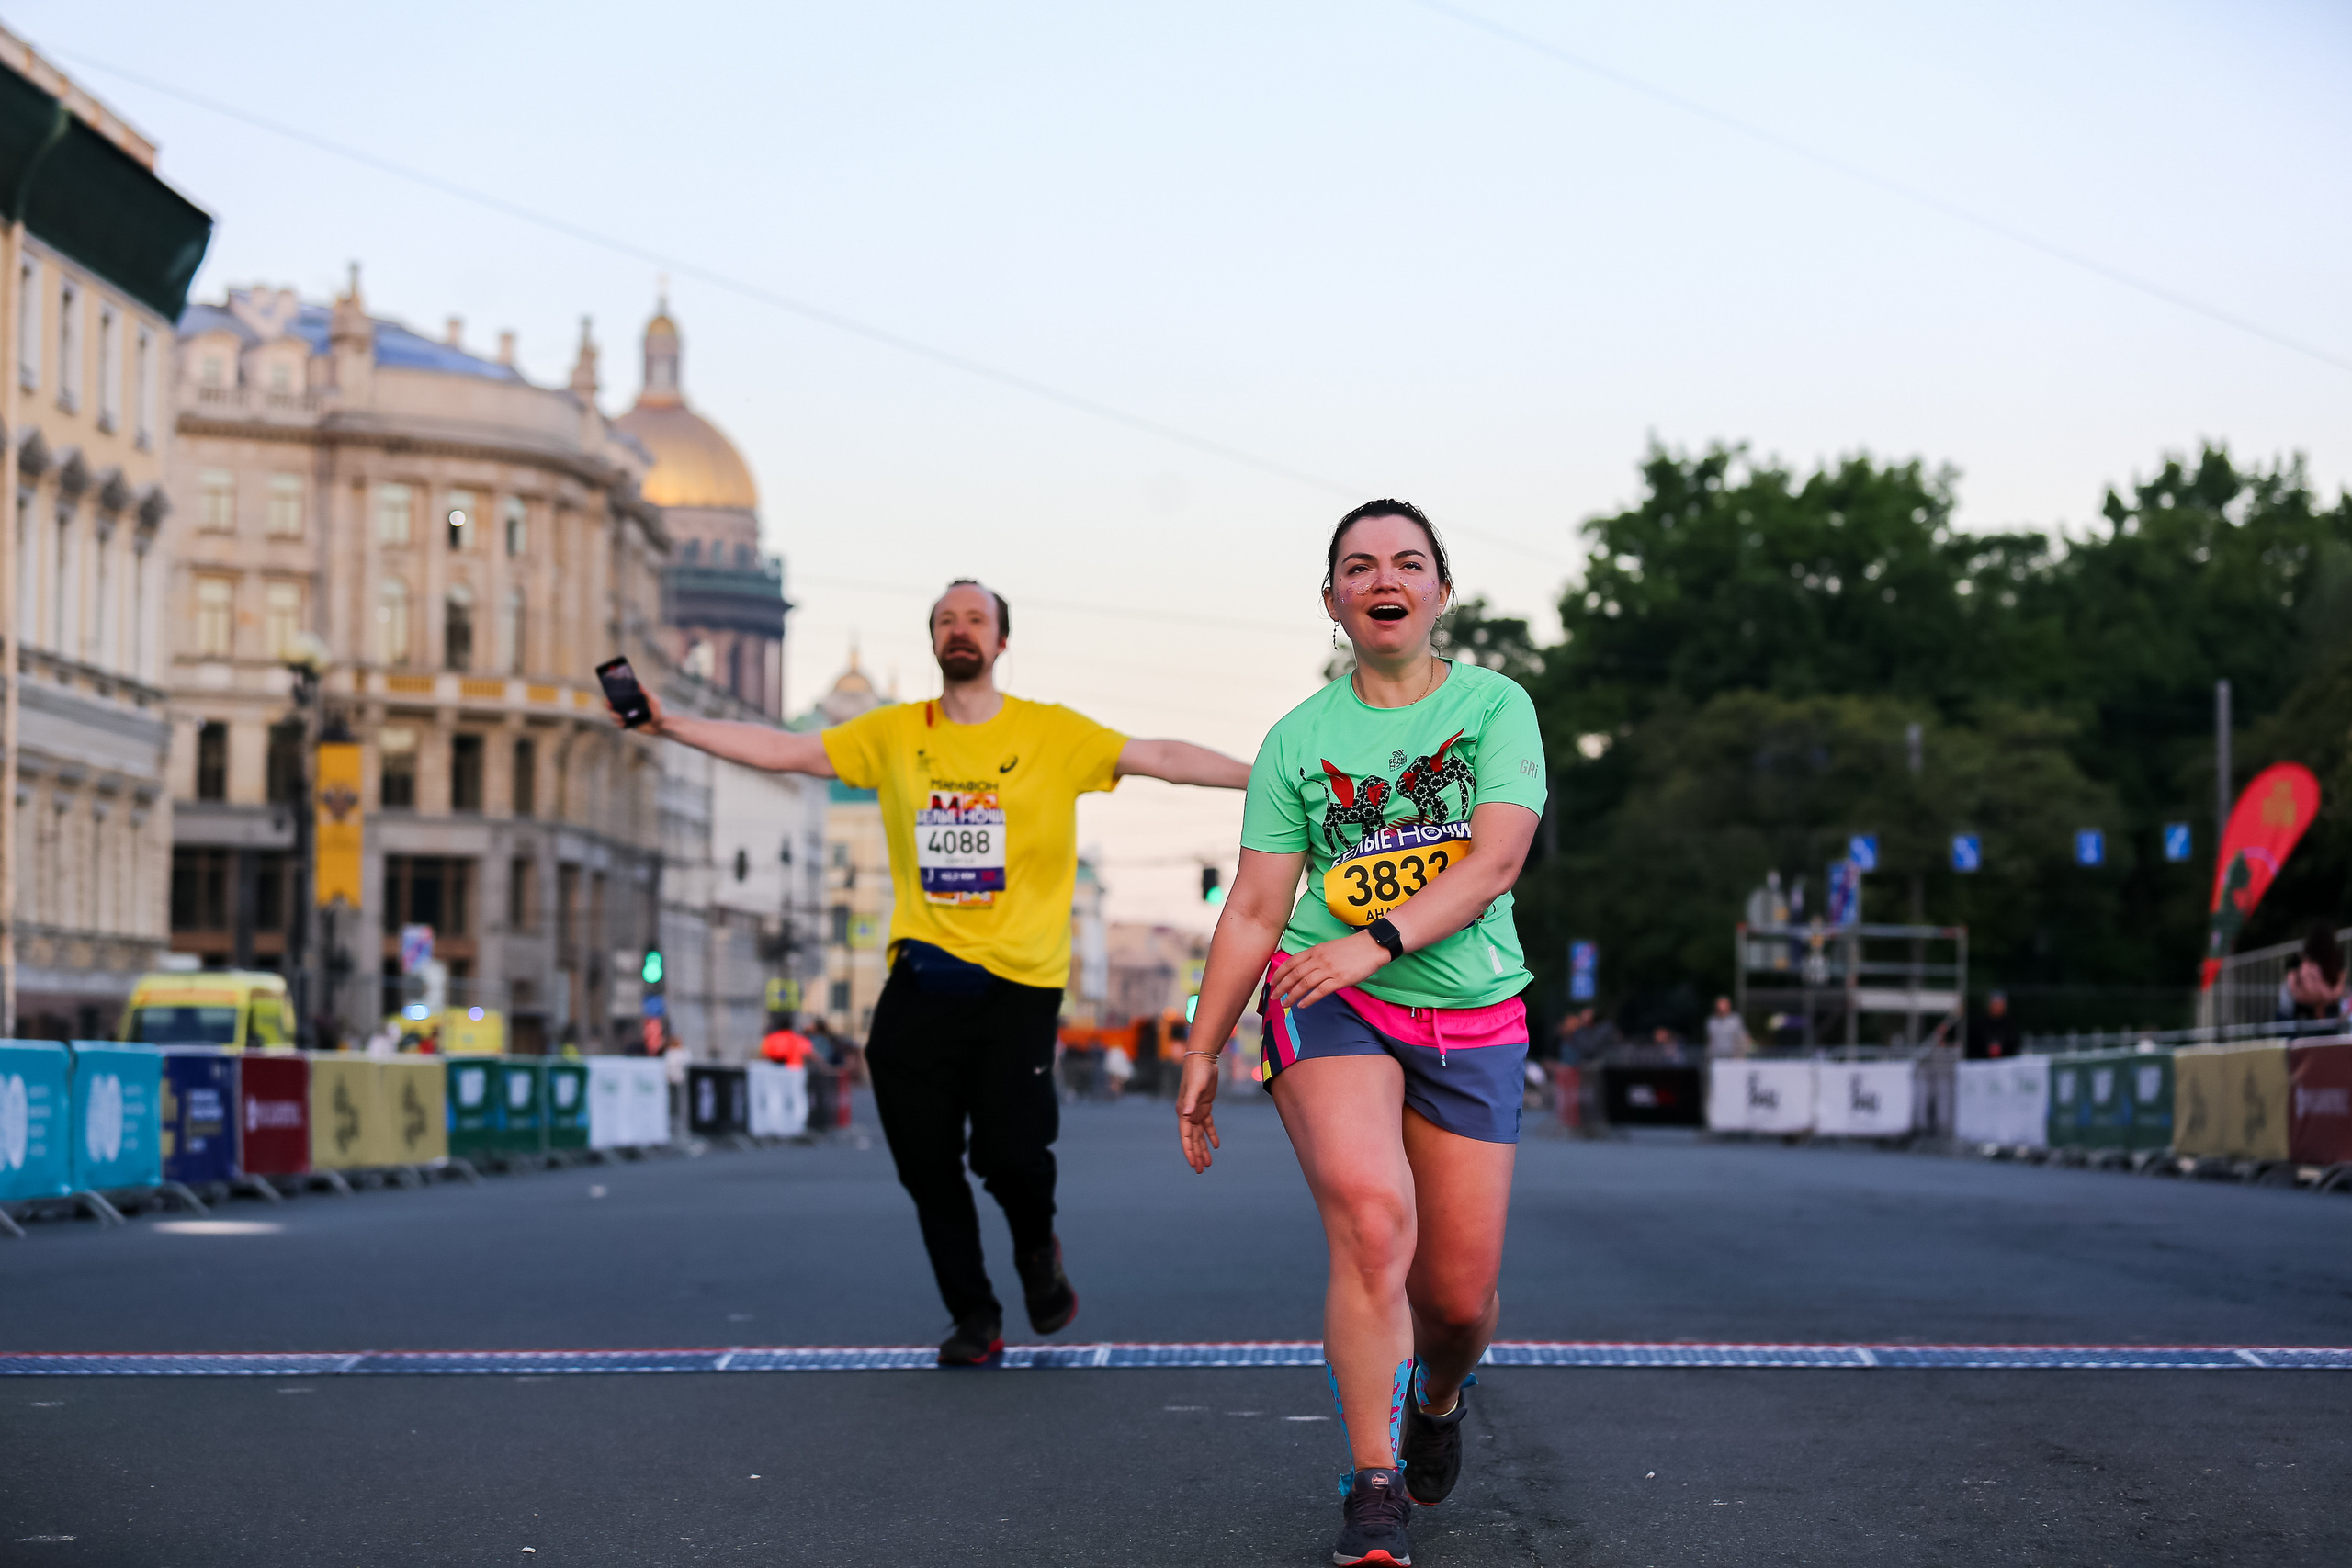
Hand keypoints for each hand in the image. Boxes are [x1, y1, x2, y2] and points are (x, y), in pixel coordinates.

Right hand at [611, 685, 666, 734]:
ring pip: (615, 715)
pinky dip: (619, 724)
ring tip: (621, 718)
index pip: (619, 696)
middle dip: (608, 706)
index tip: (608, 695)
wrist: (663, 725)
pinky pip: (620, 724)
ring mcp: (628, 716)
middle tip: (610, 705)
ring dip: (614, 716)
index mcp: (632, 699)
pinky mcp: (629, 724)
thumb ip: (645, 693)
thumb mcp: (653, 700)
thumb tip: (638, 682)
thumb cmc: (659, 710)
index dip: (611, 696)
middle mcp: (628, 707)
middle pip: (613, 706)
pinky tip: (623, 724)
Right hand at [1176, 1052, 1221, 1172]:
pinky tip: (1216, 1145)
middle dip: (1197, 1155)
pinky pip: (1207, 1125)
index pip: (1185, 1137)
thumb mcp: (1196, 1086)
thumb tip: (1186, 1114)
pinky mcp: (1204, 1107)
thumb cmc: (1197, 1072)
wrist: (1202, 1060)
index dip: (1189, 1151)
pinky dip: (1211, 1135)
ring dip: (1203, 1148)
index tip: (1194, 1164)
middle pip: (1192, 1140)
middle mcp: (1188, 1115)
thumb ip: (1191, 1101)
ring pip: (1199, 1135)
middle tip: (1202, 1170)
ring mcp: (1196, 1111)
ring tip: (1209, 1163)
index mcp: (1184, 1113)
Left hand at [1267, 931, 1390, 1013]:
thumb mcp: (1329, 948)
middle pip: (1294, 974)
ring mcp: (1329, 969)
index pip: (1291, 962)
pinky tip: (1302, 1005)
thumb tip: (1304, 969)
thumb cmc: (1351, 948)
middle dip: (1281, 987)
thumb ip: (1315, 957)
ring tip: (1285, 1004)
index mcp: (1315, 951)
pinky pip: (1320, 991)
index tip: (1272, 982)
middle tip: (1273, 996)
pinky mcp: (1340, 979)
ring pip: (1304, 984)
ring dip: (1292, 995)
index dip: (1280, 974)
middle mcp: (1319, 959)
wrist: (1371, 946)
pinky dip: (1309, 999)